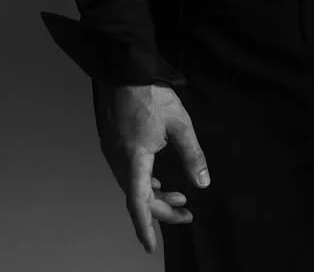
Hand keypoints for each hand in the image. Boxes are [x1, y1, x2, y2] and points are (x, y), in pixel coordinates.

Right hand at [92, 78, 210, 255]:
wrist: (124, 67)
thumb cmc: (151, 92)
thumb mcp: (180, 123)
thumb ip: (192, 155)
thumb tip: (203, 183)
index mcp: (134, 157)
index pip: (138, 202)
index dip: (146, 226)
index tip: (151, 246)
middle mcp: (119, 159)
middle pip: (137, 197)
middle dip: (161, 210)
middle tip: (186, 213)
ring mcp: (112, 151)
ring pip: (131, 186)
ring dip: (153, 195)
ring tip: (179, 196)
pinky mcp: (111, 143)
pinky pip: (126, 173)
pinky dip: (142, 183)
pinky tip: (156, 180)